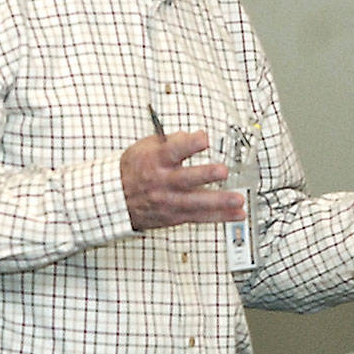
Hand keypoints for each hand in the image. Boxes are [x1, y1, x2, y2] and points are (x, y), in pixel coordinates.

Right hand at [120, 130, 244, 229]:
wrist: (115, 198)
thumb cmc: (133, 168)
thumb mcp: (146, 147)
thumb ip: (172, 141)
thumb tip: (193, 135)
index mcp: (156, 160)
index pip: (172, 150)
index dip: (188, 144)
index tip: (203, 139)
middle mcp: (163, 181)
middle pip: (186, 179)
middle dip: (205, 175)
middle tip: (223, 171)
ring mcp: (169, 201)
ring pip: (196, 202)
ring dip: (219, 202)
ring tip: (238, 199)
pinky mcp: (175, 215)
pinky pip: (200, 217)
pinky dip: (220, 216)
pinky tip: (237, 214)